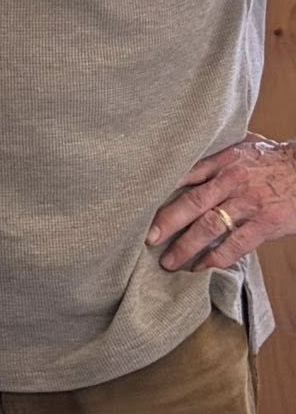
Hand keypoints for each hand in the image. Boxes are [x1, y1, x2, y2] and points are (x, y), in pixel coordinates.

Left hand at [147, 133, 295, 271]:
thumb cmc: (274, 159)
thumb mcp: (242, 147)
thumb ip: (214, 156)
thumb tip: (181, 161)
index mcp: (223, 161)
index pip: (184, 175)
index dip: (160, 191)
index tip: (139, 205)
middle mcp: (232, 181)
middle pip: (191, 202)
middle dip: (166, 222)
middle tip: (147, 238)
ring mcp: (249, 203)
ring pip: (209, 226)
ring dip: (186, 246)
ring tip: (169, 261)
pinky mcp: (266, 223)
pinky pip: (236, 244)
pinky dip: (217, 257)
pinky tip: (201, 266)